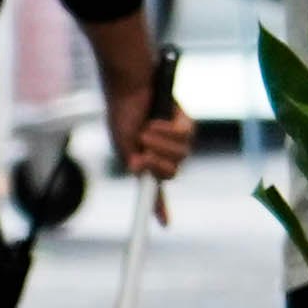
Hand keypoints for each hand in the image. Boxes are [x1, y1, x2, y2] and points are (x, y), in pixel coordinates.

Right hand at [108, 84, 193, 223]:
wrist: (131, 84)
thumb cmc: (122, 111)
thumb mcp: (122, 140)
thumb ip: (131, 157)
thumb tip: (139, 171)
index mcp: (145, 161)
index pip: (155, 188)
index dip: (160, 207)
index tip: (165, 223)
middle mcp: (162, 153)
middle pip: (172, 173)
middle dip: (159, 163)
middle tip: (144, 150)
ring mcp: (175, 139)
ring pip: (181, 154)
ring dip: (162, 143)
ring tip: (147, 130)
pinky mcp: (185, 122)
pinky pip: (185, 135)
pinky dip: (169, 130)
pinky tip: (156, 121)